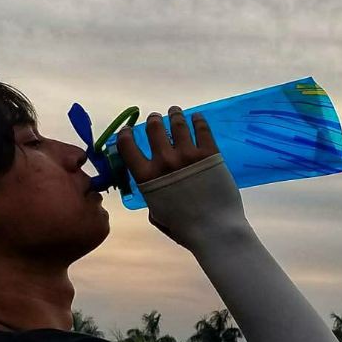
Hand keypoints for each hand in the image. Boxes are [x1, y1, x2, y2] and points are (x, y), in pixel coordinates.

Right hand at [117, 107, 240, 247]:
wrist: (214, 230)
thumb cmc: (184, 228)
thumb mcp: (157, 213)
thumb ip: (151, 195)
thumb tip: (152, 186)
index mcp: (147, 177)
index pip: (128, 147)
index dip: (126, 135)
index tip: (129, 130)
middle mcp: (164, 162)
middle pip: (154, 130)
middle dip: (153, 121)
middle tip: (156, 118)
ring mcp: (187, 155)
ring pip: (177, 125)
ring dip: (174, 115)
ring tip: (175, 112)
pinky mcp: (209, 153)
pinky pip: (202, 130)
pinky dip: (198, 121)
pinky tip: (197, 117)